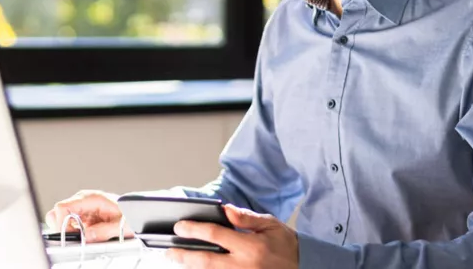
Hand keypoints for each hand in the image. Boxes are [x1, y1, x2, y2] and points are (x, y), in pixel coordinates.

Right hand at [45, 190, 124, 242]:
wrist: (134, 213)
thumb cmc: (130, 214)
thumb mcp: (121, 225)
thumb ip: (103, 231)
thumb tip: (87, 236)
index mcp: (91, 198)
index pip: (62, 207)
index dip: (61, 223)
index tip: (70, 235)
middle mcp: (83, 201)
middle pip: (57, 212)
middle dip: (62, 227)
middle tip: (76, 237)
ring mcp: (81, 208)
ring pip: (61, 219)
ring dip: (68, 230)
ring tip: (83, 236)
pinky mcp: (82, 216)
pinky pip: (68, 224)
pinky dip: (72, 232)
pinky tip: (85, 235)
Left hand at [165, 205, 298, 268]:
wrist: (304, 267)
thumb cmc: (286, 246)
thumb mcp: (270, 225)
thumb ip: (246, 218)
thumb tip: (224, 209)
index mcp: (251, 247)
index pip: (215, 235)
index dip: (194, 229)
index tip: (180, 226)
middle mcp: (244, 266)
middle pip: (205, 261)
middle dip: (183, 256)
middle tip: (169, 251)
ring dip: (191, 268)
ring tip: (176, 261)